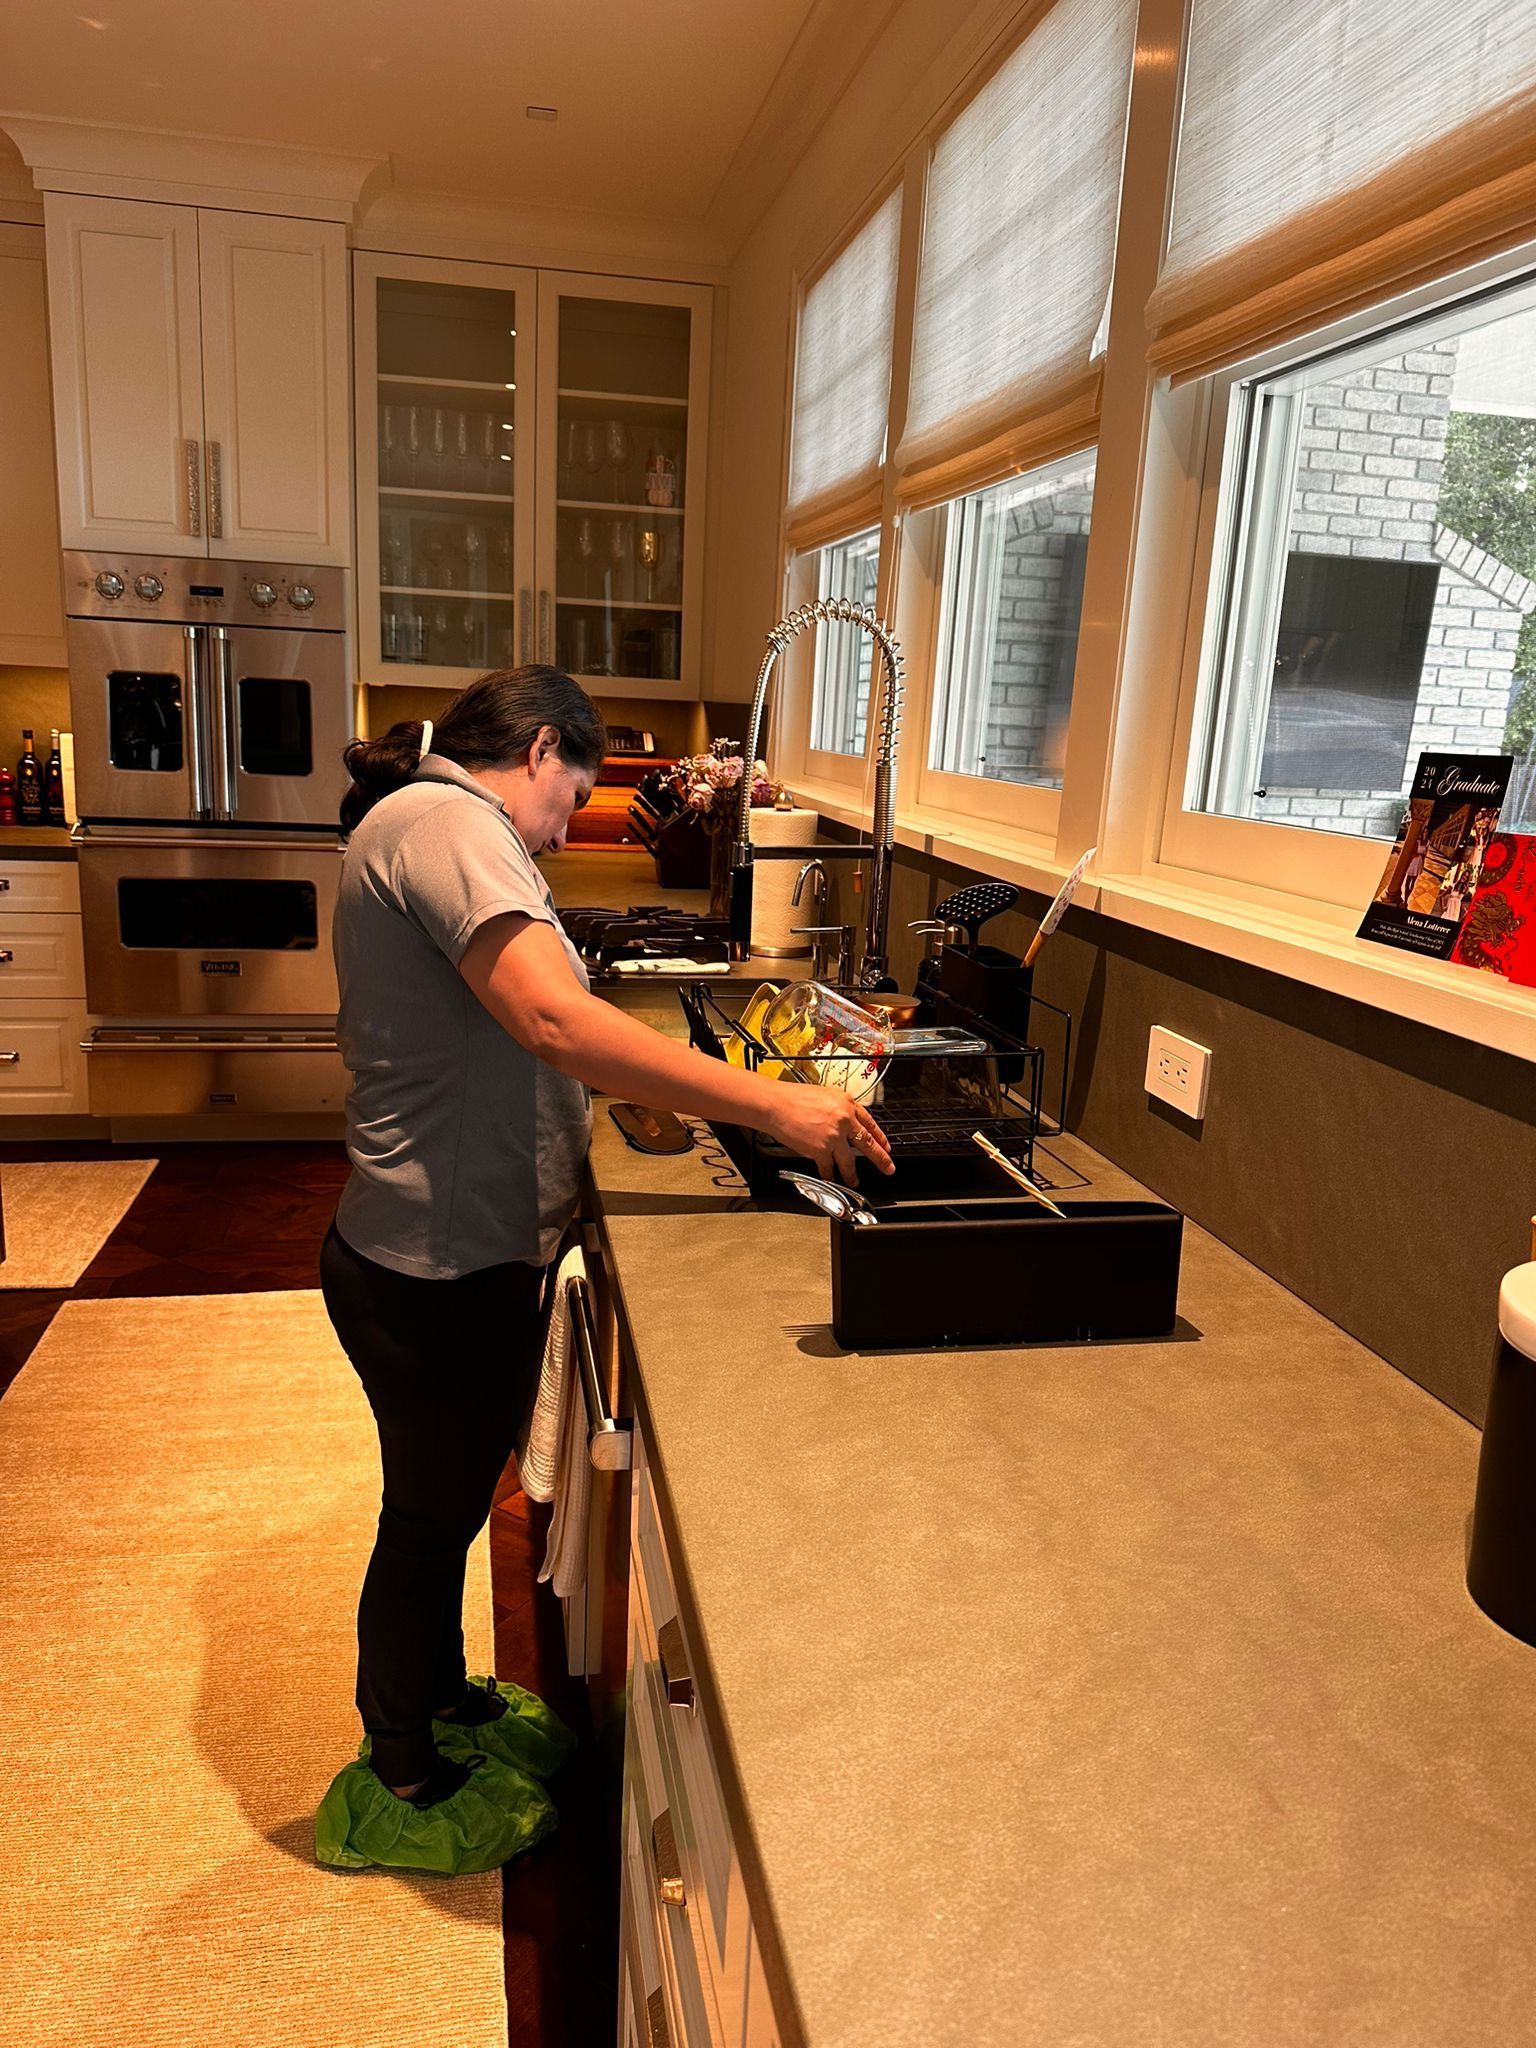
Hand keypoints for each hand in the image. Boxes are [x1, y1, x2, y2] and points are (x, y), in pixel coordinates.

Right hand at [760, 1081, 894, 1185]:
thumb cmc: (793, 1097)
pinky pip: (828, 1167)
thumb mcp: (824, 1095)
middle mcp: (844, 1120)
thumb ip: (838, 1109)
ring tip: (855, 1181)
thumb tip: (844, 1122)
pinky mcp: (821, 1150)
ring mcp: (834, 1137)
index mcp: (847, 1103)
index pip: (870, 1122)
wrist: (776, 1104)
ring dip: (852, 1174)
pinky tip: (830, 1178)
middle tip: (888, 1167)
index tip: (885, 1145)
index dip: (880, 1136)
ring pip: (849, 1161)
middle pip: (867, 1143)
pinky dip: (829, 1174)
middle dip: (880, 1158)